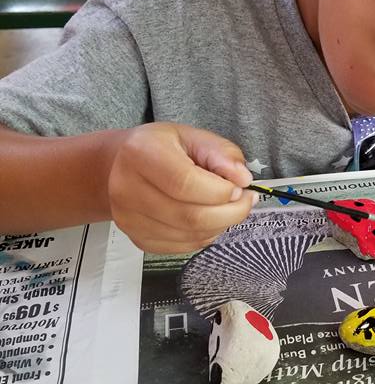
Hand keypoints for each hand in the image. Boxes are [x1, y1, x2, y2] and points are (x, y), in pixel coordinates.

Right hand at [105, 122, 256, 253]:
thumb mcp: (192, 137)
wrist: (120, 166)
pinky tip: (207, 220)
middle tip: (244, 201)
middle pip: (190, 216)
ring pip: (189, 235)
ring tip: (226, 208)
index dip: (220, 191)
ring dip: (219, 225)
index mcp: (141, 154)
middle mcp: (127, 189)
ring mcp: (129, 218)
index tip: (238, 187)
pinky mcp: (137, 238)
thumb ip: (221, 153)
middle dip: (229, 213)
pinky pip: (182, 246)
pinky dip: (204, 236)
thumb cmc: (161, 148)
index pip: (185, 183)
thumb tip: (242, 179)